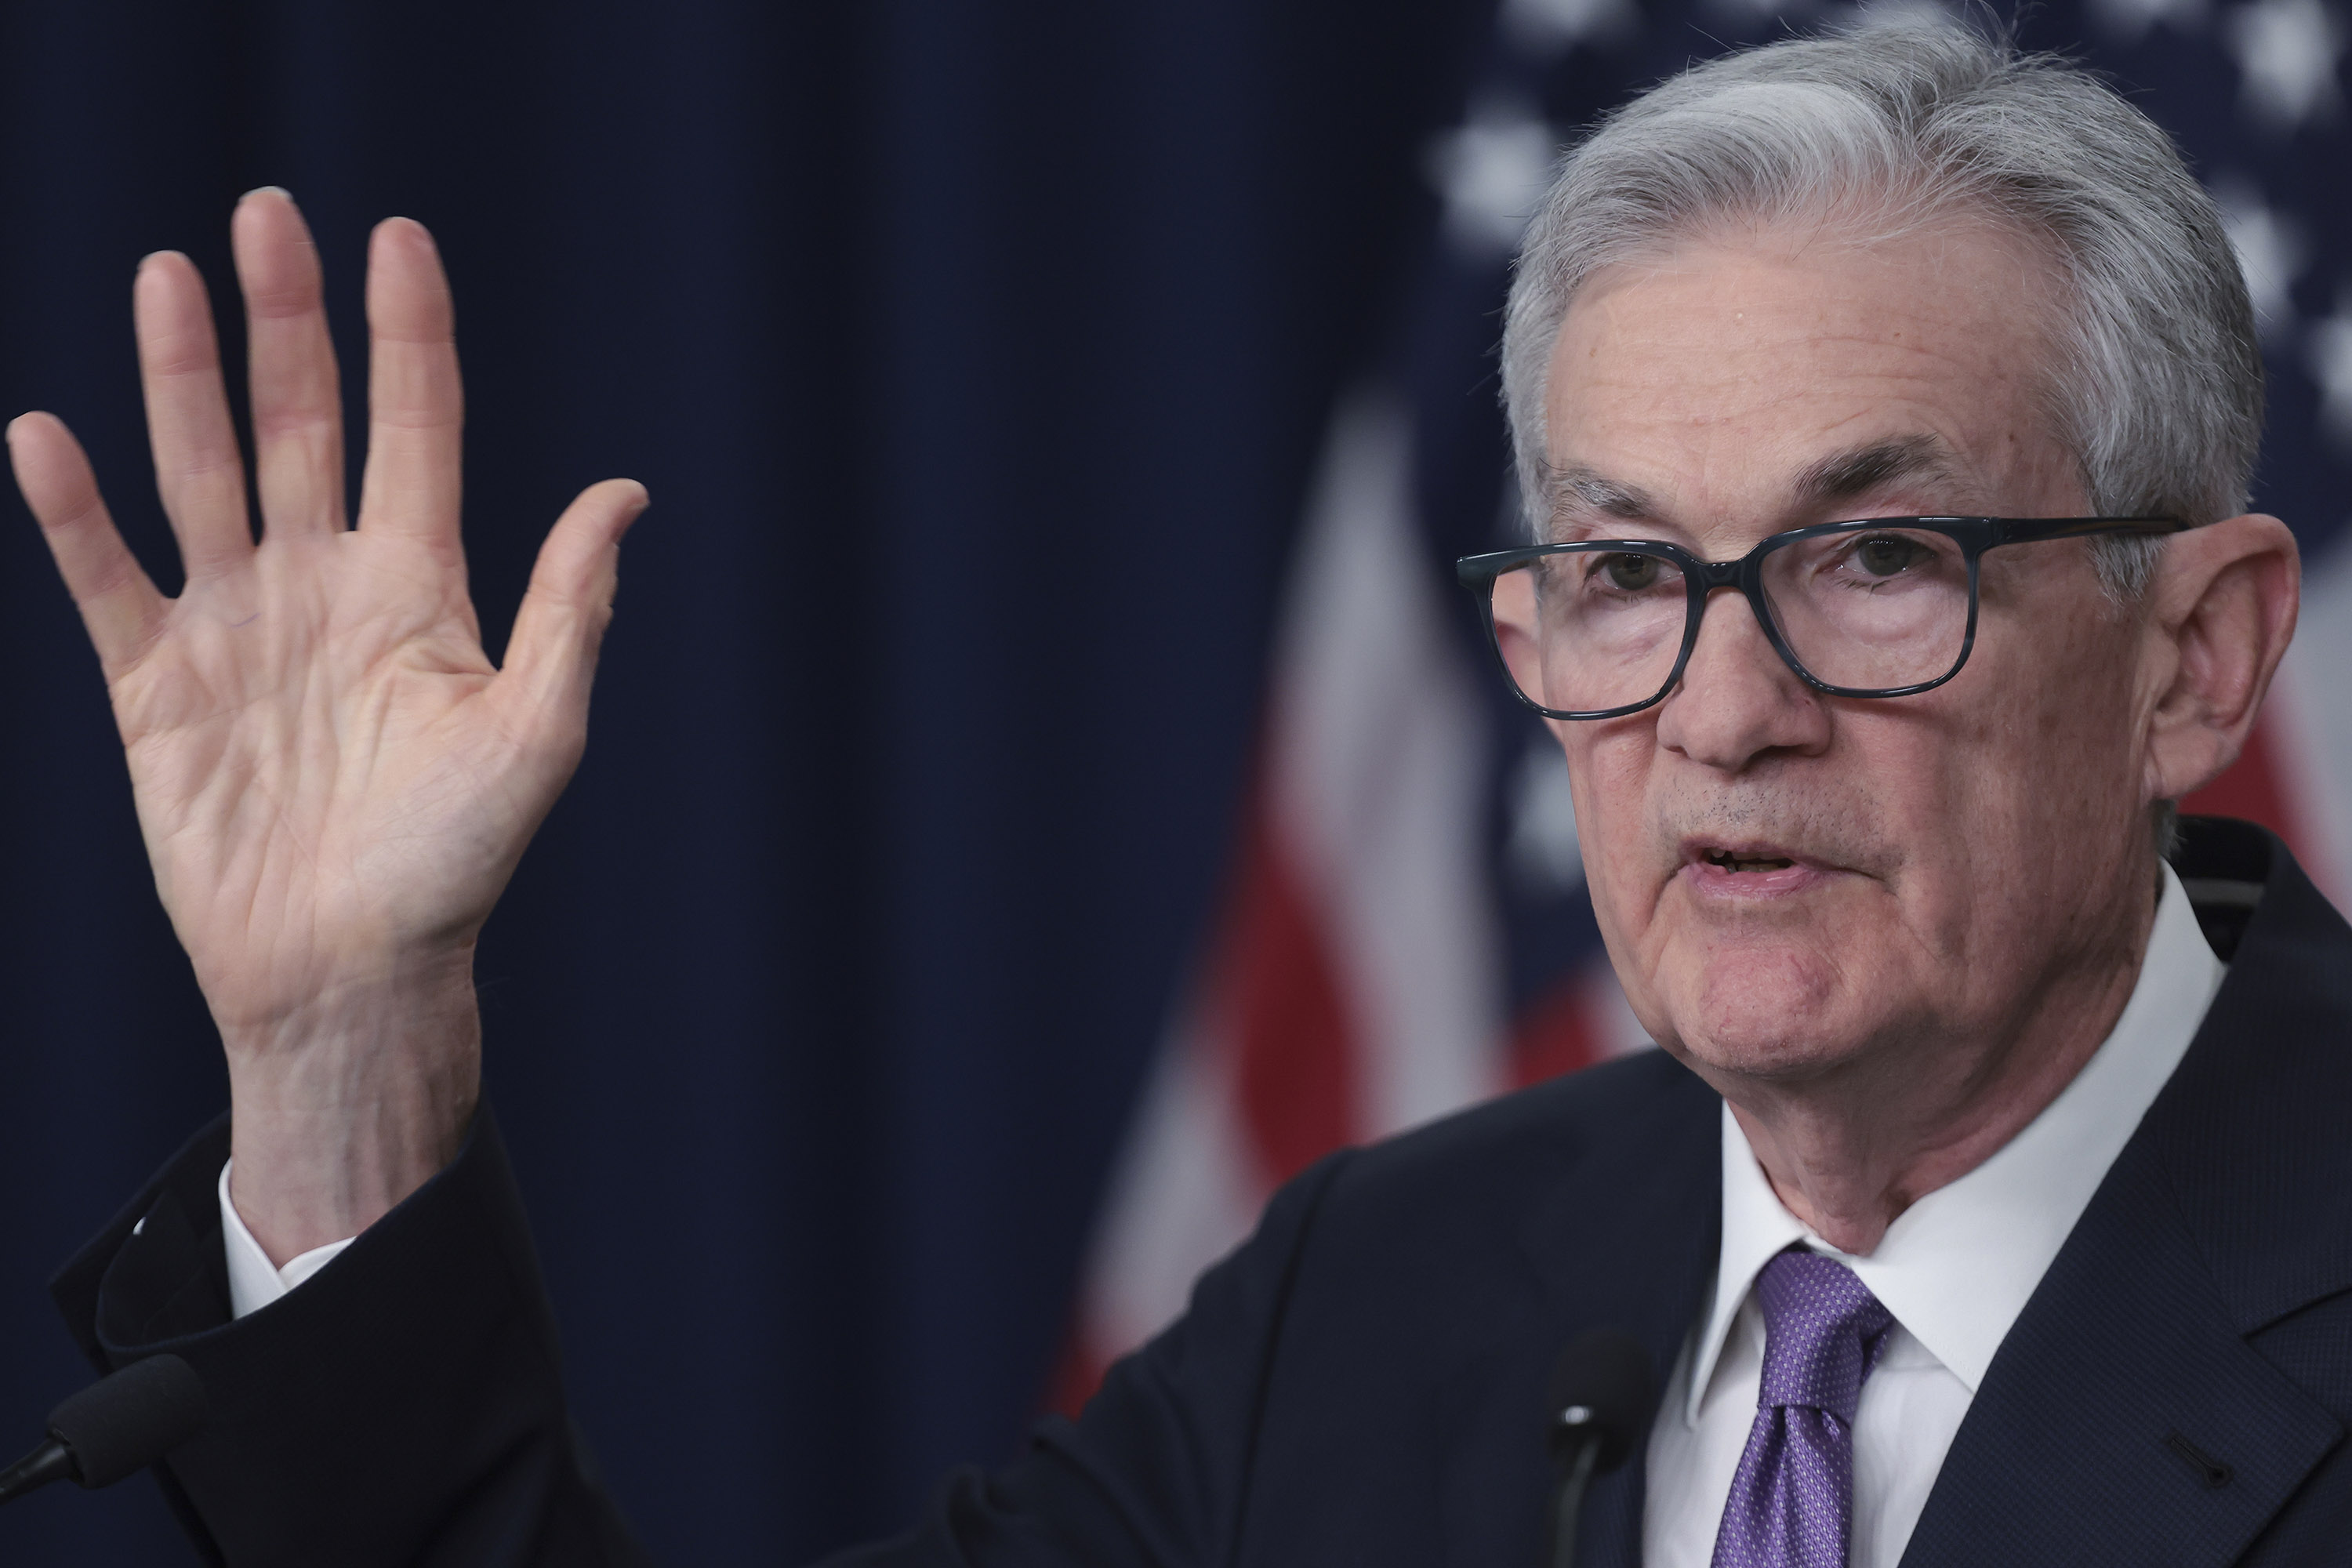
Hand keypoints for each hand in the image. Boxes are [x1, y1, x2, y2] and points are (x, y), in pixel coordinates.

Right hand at [7, 189, 644, 1261]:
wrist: (353, 972)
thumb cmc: (456, 864)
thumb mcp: (537, 733)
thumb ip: (569, 609)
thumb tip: (626, 495)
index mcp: (421, 588)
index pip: (416, 429)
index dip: (408, 335)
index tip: (397, 237)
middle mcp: (326, 585)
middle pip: (302, 422)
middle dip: (285, 320)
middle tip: (265, 214)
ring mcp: (238, 627)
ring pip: (203, 470)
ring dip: (180, 377)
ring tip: (167, 275)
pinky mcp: (156, 685)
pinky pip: (108, 578)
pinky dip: (75, 513)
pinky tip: (45, 436)